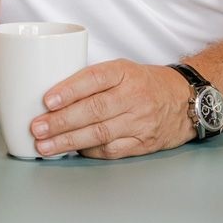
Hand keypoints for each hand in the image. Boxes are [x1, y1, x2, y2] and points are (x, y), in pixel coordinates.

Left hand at [30, 60, 193, 158]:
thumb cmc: (146, 84)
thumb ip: (94, 81)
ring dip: (68, 141)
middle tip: (37, 128)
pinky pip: (111, 150)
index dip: (69, 90)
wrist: (185, 101)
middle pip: (94, 110)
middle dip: (61, 121)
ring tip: (45, 146)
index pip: (94, 79)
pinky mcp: (143, 143)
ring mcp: (140, 122)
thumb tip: (53, 97)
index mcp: (125, 73)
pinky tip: (72, 151)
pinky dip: (89, 152)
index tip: (47, 100)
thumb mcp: (123, 70)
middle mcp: (134, 96)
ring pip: (100, 134)